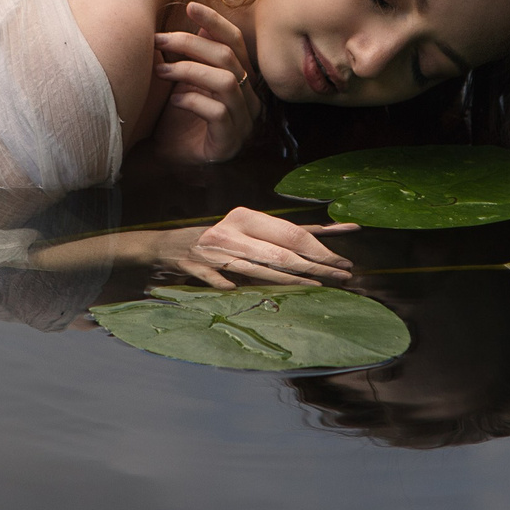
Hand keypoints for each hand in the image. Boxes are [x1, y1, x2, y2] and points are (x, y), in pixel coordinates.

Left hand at [149, 2, 261, 164]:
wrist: (173, 161)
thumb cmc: (179, 119)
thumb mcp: (185, 81)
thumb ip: (196, 57)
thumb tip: (199, 23)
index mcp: (242, 80)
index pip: (235, 42)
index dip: (215, 22)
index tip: (190, 6)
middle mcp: (249, 98)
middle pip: (228, 58)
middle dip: (190, 44)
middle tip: (159, 40)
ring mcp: (243, 121)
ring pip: (225, 81)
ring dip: (189, 70)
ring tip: (161, 71)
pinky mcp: (229, 141)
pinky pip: (217, 112)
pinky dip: (193, 101)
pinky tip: (174, 100)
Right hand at [158, 207, 359, 288]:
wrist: (166, 247)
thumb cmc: (216, 240)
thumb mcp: (246, 231)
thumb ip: (278, 235)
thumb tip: (323, 234)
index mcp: (246, 217)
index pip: (291, 232)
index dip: (320, 247)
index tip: (343, 260)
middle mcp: (233, 232)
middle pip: (281, 252)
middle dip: (314, 266)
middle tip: (342, 276)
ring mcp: (214, 251)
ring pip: (258, 268)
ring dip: (289, 280)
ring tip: (317, 287)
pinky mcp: (196, 268)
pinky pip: (219, 281)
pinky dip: (230, 286)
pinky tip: (241, 292)